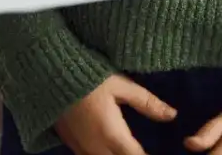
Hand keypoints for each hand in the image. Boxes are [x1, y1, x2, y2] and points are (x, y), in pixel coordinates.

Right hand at [55, 75, 175, 154]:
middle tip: (140, 149)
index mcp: (113, 135)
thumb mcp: (121, 85)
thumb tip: (172, 115)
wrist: (48, 74)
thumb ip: (147, 102)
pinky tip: (108, 149)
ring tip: (127, 148)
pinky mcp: (69, 144)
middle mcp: (96, 148)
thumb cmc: (88, 76)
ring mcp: (80, 149)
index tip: (161, 153)